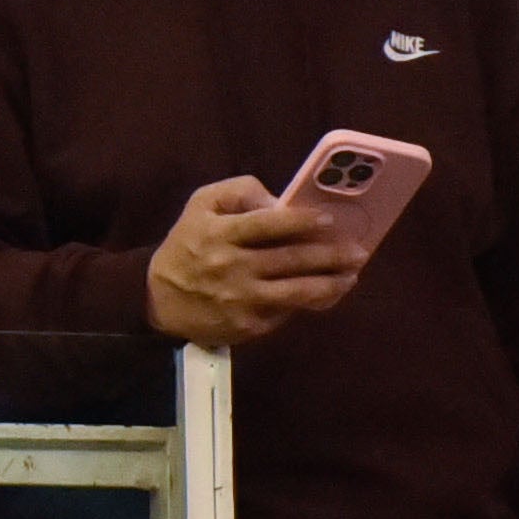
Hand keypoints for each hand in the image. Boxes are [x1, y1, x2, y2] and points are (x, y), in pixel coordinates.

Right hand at [144, 180, 361, 349]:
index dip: (300, 220)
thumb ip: (238, 192)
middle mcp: (232, 268)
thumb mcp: (200, 205)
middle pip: (290, 260)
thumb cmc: (188, 245)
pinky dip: (311, 303)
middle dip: (330, 255)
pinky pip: (287, 313)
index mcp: (220, 234)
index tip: (329, 218)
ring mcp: (242, 300)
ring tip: (351, 276)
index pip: (266, 224)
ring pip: (297, 292)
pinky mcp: (248, 326)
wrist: (159, 299)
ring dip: (330, 284)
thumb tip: (279, 201)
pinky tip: (328, 293)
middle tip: (359, 251)